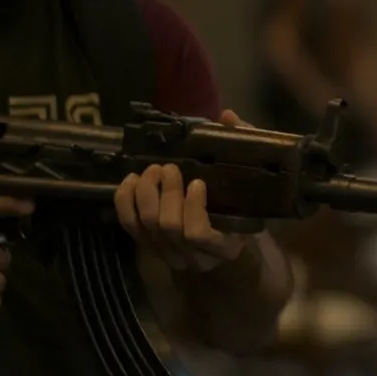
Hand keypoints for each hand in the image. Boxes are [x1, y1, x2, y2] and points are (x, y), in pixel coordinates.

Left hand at [115, 110, 250, 272]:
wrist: (226, 238)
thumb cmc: (240, 207)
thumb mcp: (250, 182)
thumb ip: (244, 149)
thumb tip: (228, 117)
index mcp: (225, 247)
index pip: (199, 234)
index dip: (193, 207)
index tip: (198, 182)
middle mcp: (195, 258)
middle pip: (169, 227)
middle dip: (166, 193)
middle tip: (170, 169)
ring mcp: (169, 255)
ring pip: (147, 226)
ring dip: (147, 193)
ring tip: (154, 171)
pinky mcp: (148, 247)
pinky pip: (128, 224)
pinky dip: (126, 200)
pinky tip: (132, 180)